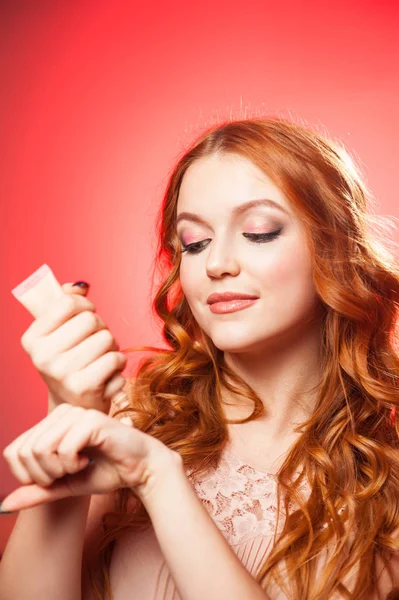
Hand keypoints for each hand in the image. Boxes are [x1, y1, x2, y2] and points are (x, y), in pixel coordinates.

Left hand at [1, 404, 180, 511]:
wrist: (141, 469)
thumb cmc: (107, 471)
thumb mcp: (65, 484)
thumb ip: (39, 490)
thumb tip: (4, 505)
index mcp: (52, 421)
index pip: (15, 450)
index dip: (28, 475)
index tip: (54, 478)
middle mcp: (62, 412)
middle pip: (26, 451)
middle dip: (44, 475)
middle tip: (68, 474)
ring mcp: (77, 413)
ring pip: (42, 449)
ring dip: (59, 470)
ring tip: (78, 467)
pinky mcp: (91, 420)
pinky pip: (64, 449)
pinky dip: (73, 465)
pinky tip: (89, 461)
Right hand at [20, 283, 127, 413]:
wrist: (74, 405)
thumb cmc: (70, 361)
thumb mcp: (59, 332)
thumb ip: (66, 303)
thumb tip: (80, 286)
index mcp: (32, 339)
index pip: (67, 303)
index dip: (85, 305)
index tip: (86, 314)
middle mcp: (42, 357)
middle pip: (91, 319)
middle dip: (101, 328)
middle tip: (95, 343)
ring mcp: (63, 374)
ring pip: (107, 338)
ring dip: (112, 347)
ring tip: (101, 359)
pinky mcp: (85, 388)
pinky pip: (117, 359)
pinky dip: (119, 365)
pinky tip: (107, 374)